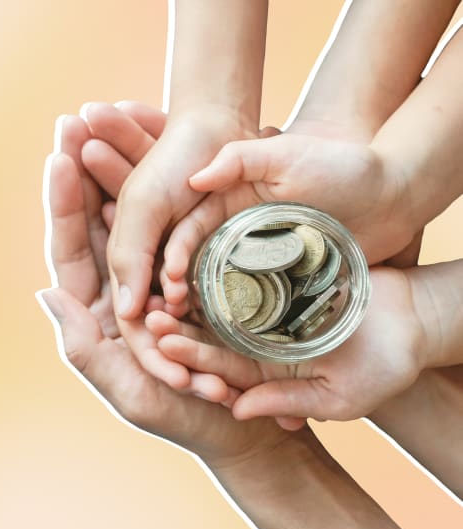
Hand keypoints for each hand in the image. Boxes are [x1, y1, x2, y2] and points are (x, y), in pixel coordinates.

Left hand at [40, 106, 291, 463]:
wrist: (251, 428)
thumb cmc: (188, 421)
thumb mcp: (132, 394)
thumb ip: (85, 350)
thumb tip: (48, 294)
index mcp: (100, 313)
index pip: (72, 249)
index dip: (64, 204)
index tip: (58, 157)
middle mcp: (125, 285)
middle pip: (99, 218)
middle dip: (88, 168)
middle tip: (79, 117)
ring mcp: (162, 271)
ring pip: (136, 209)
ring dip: (126, 162)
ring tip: (116, 113)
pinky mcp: (199, 265)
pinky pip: (179, 217)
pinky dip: (171, 181)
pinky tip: (164, 143)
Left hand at [145, 266, 426, 428]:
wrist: (416, 320)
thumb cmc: (384, 366)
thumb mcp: (340, 395)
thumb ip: (289, 400)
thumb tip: (239, 410)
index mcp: (261, 372)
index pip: (218, 367)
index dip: (191, 356)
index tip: (164, 344)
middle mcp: (254, 341)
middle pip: (208, 333)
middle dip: (178, 325)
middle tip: (150, 313)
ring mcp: (264, 309)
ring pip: (216, 301)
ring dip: (190, 293)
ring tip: (163, 279)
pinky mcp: (276, 277)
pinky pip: (240, 270)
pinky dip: (217, 263)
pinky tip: (193, 251)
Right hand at [159, 132, 413, 316]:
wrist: (395, 193)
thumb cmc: (341, 165)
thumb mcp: (287, 154)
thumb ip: (239, 159)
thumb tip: (194, 180)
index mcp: (226, 203)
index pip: (184, 233)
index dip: (171, 256)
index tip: (168, 278)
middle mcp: (235, 235)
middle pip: (192, 268)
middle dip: (175, 292)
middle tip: (169, 315)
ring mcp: (258, 261)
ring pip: (216, 290)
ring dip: (199, 313)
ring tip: (191, 332)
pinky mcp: (284, 282)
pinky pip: (253, 305)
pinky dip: (236, 322)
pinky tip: (226, 341)